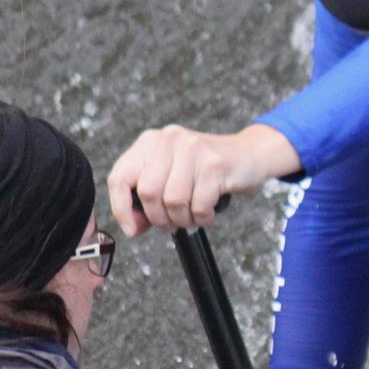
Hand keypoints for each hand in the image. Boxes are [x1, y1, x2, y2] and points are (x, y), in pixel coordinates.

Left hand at [107, 124, 300, 234]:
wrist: (249, 154)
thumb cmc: (207, 170)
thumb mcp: (171, 175)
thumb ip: (148, 198)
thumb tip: (133, 227)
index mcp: (150, 142)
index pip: (119, 178)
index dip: (121, 209)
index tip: (133, 228)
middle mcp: (168, 140)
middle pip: (147, 192)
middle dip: (160, 218)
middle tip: (174, 222)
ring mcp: (192, 149)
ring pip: (173, 201)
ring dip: (184, 219)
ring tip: (194, 214)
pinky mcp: (214, 163)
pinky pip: (198, 204)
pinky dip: (203, 216)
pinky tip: (209, 210)